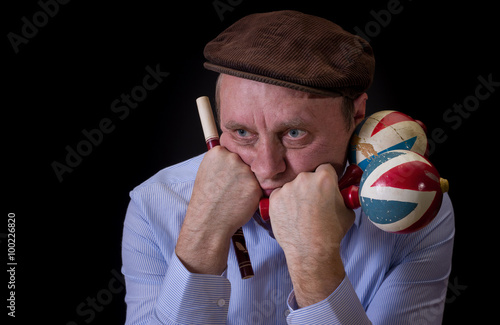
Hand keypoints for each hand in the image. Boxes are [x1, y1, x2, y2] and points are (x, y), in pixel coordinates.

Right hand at [176, 146, 261, 274]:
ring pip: (253, 175)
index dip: (232, 166)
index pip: (234, 152)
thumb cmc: (206, 199)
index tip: (227, 175)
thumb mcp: (207, 172)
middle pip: (245, 161)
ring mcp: (245, 172)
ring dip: (248, 184)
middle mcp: (232, 158)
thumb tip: (236, 156)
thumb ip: (222, 162)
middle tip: (230, 188)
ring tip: (234, 196)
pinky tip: (240, 202)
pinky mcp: (255, 186)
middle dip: (241, 173)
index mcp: (218, 152)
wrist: (209, 221)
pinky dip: (252, 195)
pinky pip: (258, 187)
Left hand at [269, 164, 354, 306]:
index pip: (325, 168)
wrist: (311, 251)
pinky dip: (284, 203)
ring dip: (296, 195)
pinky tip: (290, 216)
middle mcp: (304, 178)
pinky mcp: (274, 199)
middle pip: (307, 177)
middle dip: (310, 187)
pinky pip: (280, 196)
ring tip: (300, 213)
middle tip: (313, 203)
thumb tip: (340, 193)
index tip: (325, 188)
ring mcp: (287, 188)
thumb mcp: (347, 210)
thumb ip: (341, 196)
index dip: (327, 178)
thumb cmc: (332, 232)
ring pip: (292, 186)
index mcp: (324, 178)